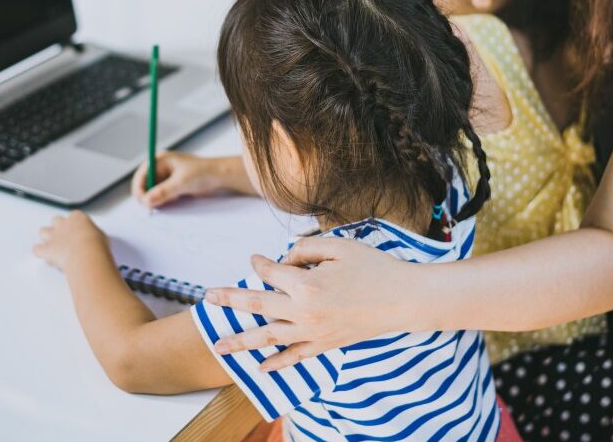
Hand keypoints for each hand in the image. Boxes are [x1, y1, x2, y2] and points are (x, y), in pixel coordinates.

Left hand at [33, 210, 108, 270]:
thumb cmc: (95, 245)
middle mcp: (63, 224)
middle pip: (56, 220)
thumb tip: (95, 241)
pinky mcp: (46, 249)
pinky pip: (37, 249)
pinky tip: (43, 255)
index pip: (74, 216)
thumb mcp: (101, 236)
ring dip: (46, 237)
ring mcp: (53, 236)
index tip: (79, 229)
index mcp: (77, 218)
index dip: (76, 224)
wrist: (86, 253)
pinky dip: (39, 252)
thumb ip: (93, 235)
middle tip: (64, 236)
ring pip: (43, 231)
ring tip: (51, 244)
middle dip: (58, 227)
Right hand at [132, 152, 243, 207]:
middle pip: (145, 184)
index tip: (142, 201)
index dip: (139, 188)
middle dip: (147, 196)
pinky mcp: (172, 186)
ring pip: (152, 192)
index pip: (142, 174)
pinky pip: (161, 196)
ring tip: (167, 201)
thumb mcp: (181, 182)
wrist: (220, 177)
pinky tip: (173, 200)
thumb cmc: (204, 172)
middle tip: (152, 208)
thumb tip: (147, 200)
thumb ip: (163, 192)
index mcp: (161, 160)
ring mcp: (166, 178)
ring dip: (156, 199)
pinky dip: (164, 201)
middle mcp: (161, 167)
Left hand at [204, 238, 416, 370]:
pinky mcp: (326, 345)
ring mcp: (315, 333)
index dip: (259, 263)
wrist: (404, 299)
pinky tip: (260, 368)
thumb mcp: (339, 246)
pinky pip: (295, 357)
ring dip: (241, 341)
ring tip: (218, 345)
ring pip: (269, 338)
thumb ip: (306, 248)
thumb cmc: (374, 267)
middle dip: (230, 300)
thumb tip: (285, 259)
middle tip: (208, 297)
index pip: (270, 273)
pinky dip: (277, 364)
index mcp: (307, 285)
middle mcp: (305, 312)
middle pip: (258, 305)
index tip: (255, 258)